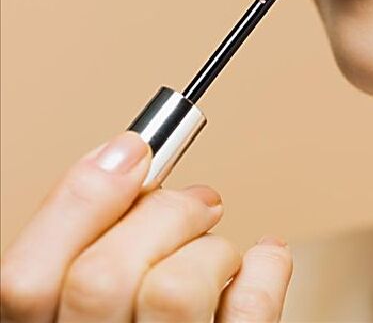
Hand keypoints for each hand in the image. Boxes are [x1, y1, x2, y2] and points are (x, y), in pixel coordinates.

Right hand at [1, 131, 292, 321]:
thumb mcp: (84, 302)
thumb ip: (92, 246)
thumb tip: (126, 158)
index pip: (25, 279)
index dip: (78, 200)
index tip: (132, 150)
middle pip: (105, 275)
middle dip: (163, 213)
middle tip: (199, 202)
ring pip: (177, 291)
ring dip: (212, 250)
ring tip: (220, 254)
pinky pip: (250, 314)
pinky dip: (264, 270)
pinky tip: (262, 261)